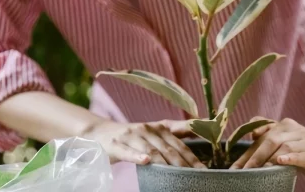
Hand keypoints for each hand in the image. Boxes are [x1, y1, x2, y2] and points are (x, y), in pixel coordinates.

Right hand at [82, 119, 204, 167]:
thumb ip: (175, 134)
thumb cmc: (133, 135)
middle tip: (195, 177)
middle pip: (169, 149)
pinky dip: (137, 157)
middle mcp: (148, 129)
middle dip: (183, 164)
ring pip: (152, 151)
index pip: (180, 143)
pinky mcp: (117, 144)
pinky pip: (129, 152)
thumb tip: (199, 131)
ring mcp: (132, 136)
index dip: (192, 156)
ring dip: (165, 163)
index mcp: (160, 128)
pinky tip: (146, 161)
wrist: (100, 132)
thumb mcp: (155, 132)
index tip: (204, 169)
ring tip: (177, 174)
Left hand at [230, 117, 304, 182]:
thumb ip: (266, 142)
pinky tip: (281, 162)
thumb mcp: (283, 143)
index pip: (260, 136)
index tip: (233, 168)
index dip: (246, 151)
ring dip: (270, 159)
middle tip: (244, 171)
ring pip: (285, 147)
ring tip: (259, 171)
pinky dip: (291, 158)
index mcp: (282, 125)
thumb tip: (247, 147)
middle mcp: (293, 129)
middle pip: (270, 140)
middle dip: (255, 156)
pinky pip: (302, 154)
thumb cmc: (303, 150)